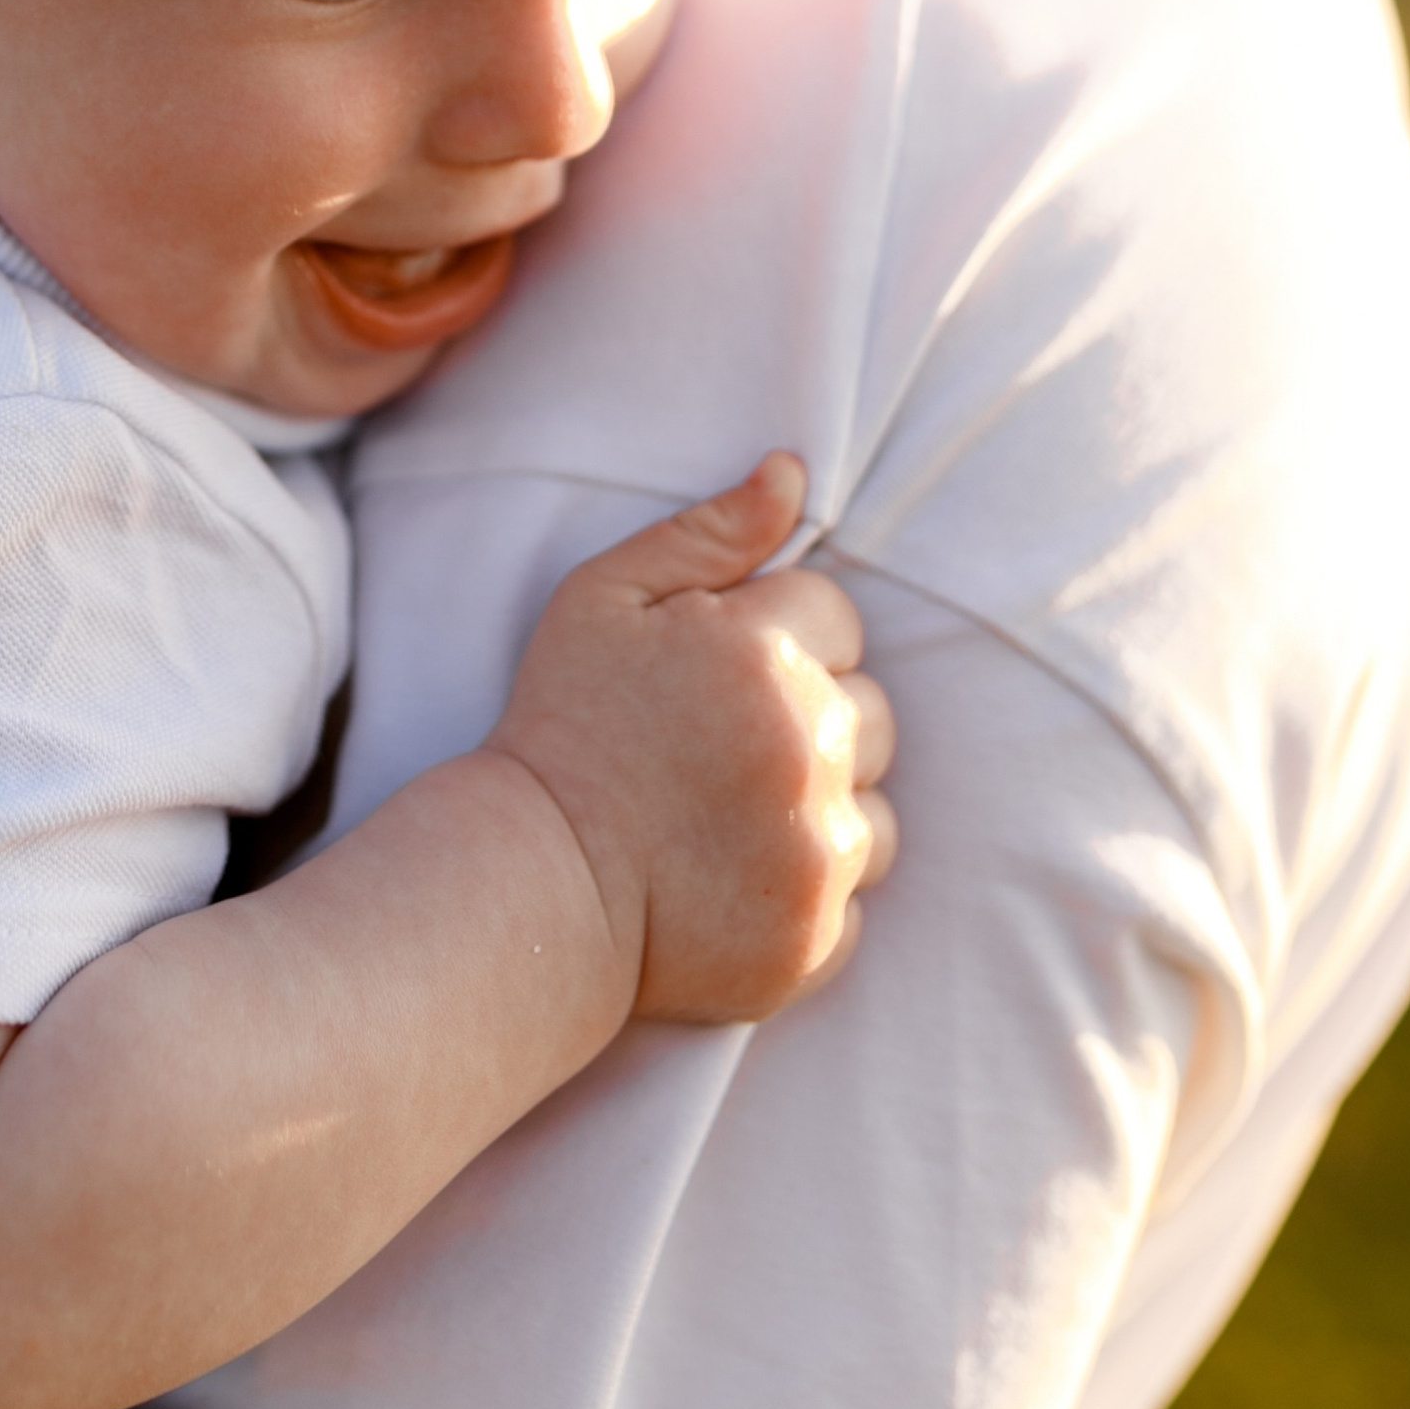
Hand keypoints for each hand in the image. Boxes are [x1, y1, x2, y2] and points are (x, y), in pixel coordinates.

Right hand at [491, 454, 895, 1024]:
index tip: (718, 679)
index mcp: (766, 653)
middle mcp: (811, 746)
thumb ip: (707, 531)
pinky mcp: (818, 934)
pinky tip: (737, 880)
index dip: (780, 639)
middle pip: (873, 710)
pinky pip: (856, 896)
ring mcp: (820, 848)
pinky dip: (810, 890)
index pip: (837, 615)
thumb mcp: (604, 599)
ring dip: (823, 807)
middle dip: (812, 719)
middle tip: (721, 750)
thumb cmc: (564, 728)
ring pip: (876, 806)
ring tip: (731, 819)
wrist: (532, 886)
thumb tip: (792, 474)